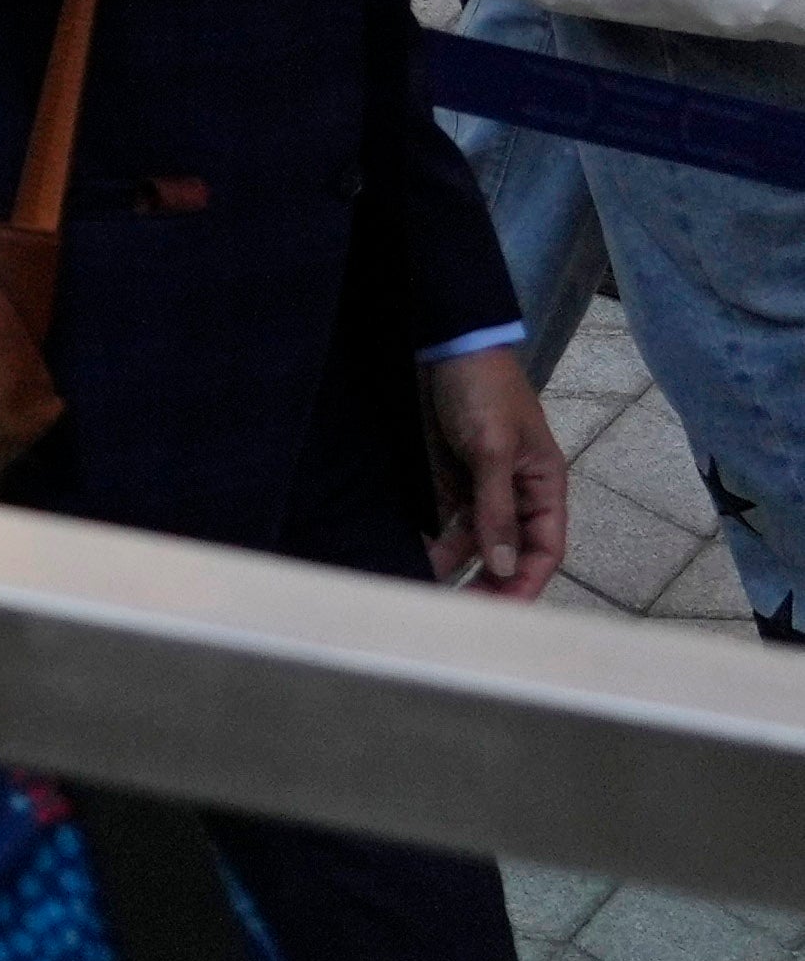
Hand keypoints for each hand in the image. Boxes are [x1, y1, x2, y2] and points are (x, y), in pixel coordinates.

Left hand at [428, 344, 571, 599]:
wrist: (443, 344)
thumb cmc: (483, 390)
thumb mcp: (494, 447)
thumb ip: (496, 507)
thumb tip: (503, 565)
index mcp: (544, 488)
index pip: (544, 549)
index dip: (527, 582)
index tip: (504, 616)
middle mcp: (515, 494)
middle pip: (508, 552)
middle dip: (490, 583)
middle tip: (459, 614)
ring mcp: (480, 487)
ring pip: (473, 540)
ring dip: (455, 565)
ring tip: (428, 593)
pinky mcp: (446, 478)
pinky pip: (444, 520)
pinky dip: (433, 539)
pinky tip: (416, 557)